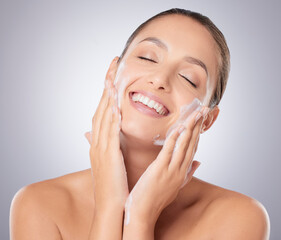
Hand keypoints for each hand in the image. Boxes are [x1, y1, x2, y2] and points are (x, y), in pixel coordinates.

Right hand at [85, 79, 128, 211]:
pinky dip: (111, 117)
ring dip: (107, 96)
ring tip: (112, 77)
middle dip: (107, 85)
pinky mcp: (108, 155)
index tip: (113, 75)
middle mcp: (98, 141)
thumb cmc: (114, 182)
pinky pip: (109, 132)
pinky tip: (115, 104)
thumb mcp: (110, 160)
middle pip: (101, 107)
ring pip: (103, 116)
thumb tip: (105, 135)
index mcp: (100, 141)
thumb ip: (108, 145)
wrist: (111, 204)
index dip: (107, 92)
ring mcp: (101, 147)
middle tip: (113, 65)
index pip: (103, 111)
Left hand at [124, 107, 208, 225]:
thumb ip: (188, 173)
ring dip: (191, 127)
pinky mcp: (159, 170)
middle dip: (198, 126)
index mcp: (183, 172)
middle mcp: (180, 170)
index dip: (199, 133)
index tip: (202, 120)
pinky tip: (180, 127)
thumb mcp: (176, 186)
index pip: (193, 148)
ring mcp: (171, 170)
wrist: (143, 213)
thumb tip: (199, 162)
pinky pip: (169, 151)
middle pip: (192, 144)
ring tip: (197, 113)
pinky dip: (175, 139)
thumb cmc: (156, 198)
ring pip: (184, 145)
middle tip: (204, 110)